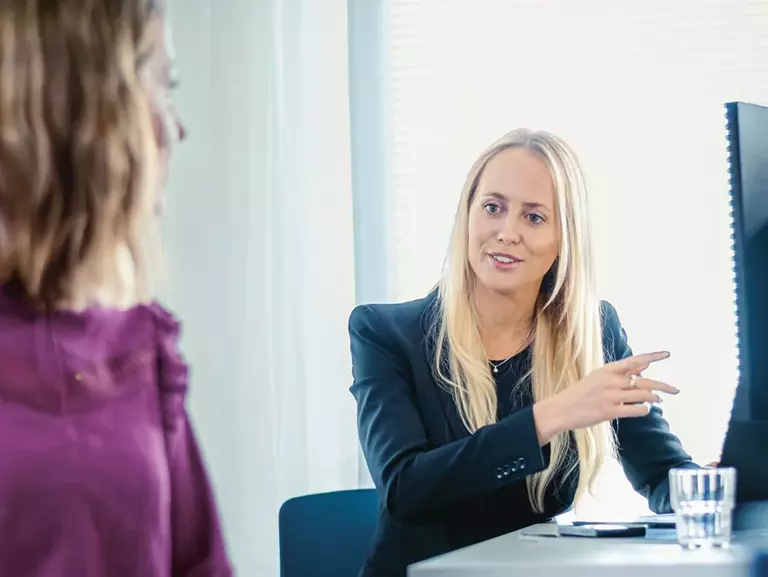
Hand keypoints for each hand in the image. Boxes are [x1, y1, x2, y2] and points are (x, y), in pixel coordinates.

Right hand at [533, 351, 678, 444]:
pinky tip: (645, 409)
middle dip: (663, 385)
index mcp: (608, 370)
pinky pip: (636, 410)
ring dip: (654, 398)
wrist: (562, 409)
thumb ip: (623, 372)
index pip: (635, 360)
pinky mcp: (610, 411)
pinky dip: (644, 409)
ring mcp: (611, 396)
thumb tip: (644, 365)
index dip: (653, 357)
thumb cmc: (582, 393)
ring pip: (642, 395)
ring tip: (659, 400)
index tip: (667, 354)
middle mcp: (611, 381)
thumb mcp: (599, 377)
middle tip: (676, 390)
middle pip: (644, 381)